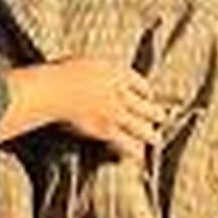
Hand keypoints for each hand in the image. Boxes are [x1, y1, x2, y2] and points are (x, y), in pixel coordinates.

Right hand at [1, 57, 161, 159]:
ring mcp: (116, 112)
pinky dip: (133, 149)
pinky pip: (126, 143)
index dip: (147, 93)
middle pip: (147, 106)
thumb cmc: (65, 73)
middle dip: (156, 113)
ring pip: (142, 127)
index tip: (149, 97)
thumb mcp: (90, 62)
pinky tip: (138, 154)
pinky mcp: (106, 130)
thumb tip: (107, 75)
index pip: (142, 85)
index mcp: (119, 73)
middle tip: (161, 117)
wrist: (56, 89)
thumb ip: (104, 71)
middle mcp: (122, 93)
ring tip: (155, 139)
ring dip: (150, 134)